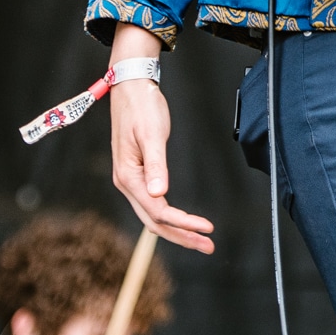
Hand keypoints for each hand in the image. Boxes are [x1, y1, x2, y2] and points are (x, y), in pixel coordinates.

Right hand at [109, 24, 214, 253]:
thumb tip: (160, 193)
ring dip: (178, 230)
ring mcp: (131, 180)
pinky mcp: (138, 174)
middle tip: (209, 247)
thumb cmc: (142, 107)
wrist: (131, 88)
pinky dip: (170, 217)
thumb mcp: (151, 134)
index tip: (207, 228)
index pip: (158, 210)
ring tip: (202, 240)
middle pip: (154, 222)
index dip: (183, 222)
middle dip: (182, 236)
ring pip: (153, 216)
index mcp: (128, 176)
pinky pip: (153, 204)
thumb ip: (156, 164)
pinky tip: (184, 222)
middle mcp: (126, 183)